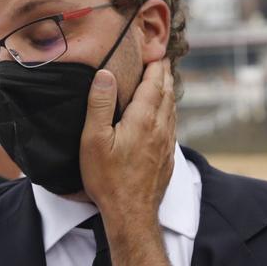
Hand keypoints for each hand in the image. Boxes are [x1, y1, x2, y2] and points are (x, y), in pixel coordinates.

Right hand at [80, 59, 176, 224]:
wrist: (131, 214)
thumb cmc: (108, 179)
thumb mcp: (94, 140)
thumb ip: (100, 104)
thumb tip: (106, 74)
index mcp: (143, 119)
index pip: (154, 83)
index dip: (155, 65)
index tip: (155, 51)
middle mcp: (160, 128)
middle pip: (167, 93)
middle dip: (164, 74)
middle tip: (162, 60)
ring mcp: (166, 144)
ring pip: (172, 110)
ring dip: (169, 92)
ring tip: (164, 81)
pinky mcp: (167, 158)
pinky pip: (172, 126)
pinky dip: (169, 111)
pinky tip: (164, 115)